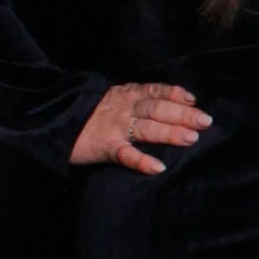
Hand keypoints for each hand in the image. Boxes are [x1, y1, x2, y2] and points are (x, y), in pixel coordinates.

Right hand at [70, 82, 212, 174]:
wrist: (54, 121)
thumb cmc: (89, 114)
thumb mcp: (113, 99)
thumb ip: (137, 101)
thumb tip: (172, 107)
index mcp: (127, 95)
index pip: (155, 91)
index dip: (175, 94)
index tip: (193, 99)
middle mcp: (124, 109)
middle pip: (157, 109)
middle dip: (182, 114)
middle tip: (205, 121)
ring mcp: (115, 127)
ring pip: (146, 128)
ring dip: (170, 132)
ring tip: (191, 139)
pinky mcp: (105, 146)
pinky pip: (125, 154)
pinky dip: (141, 161)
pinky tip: (157, 167)